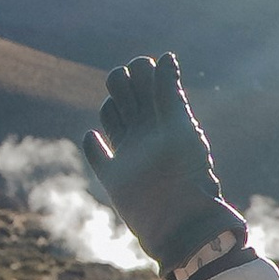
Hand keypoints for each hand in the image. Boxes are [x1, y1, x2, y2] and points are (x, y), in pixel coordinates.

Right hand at [78, 52, 246, 274]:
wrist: (181, 223)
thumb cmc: (186, 174)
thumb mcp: (179, 128)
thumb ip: (169, 94)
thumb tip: (165, 56)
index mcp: (163, 114)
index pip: (143, 76)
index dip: (139, 69)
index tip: (144, 77)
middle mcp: (145, 129)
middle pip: (122, 90)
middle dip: (119, 83)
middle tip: (130, 99)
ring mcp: (129, 152)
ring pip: (109, 116)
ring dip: (109, 109)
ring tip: (120, 118)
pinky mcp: (115, 177)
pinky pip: (96, 154)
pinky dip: (92, 145)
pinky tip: (95, 140)